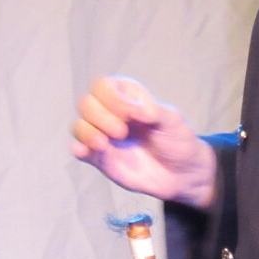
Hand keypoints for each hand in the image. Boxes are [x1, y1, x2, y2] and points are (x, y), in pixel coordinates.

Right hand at [71, 76, 216, 209]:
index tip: (131, 114)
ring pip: (79, 126)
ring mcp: (103, 135)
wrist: (180, 173)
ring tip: (105, 144)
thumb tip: (134, 109)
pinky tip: (86, 152)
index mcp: (128, 96)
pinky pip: (78, 149)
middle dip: (100, 116)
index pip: (103, 85)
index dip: (112, 98)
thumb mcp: (172, 120)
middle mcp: (111, 113)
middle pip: (86, 103)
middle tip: (122, 132)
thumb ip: (153, 111)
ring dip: (88, 133)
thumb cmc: (177, 139)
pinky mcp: (99, 158)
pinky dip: (78, 148)